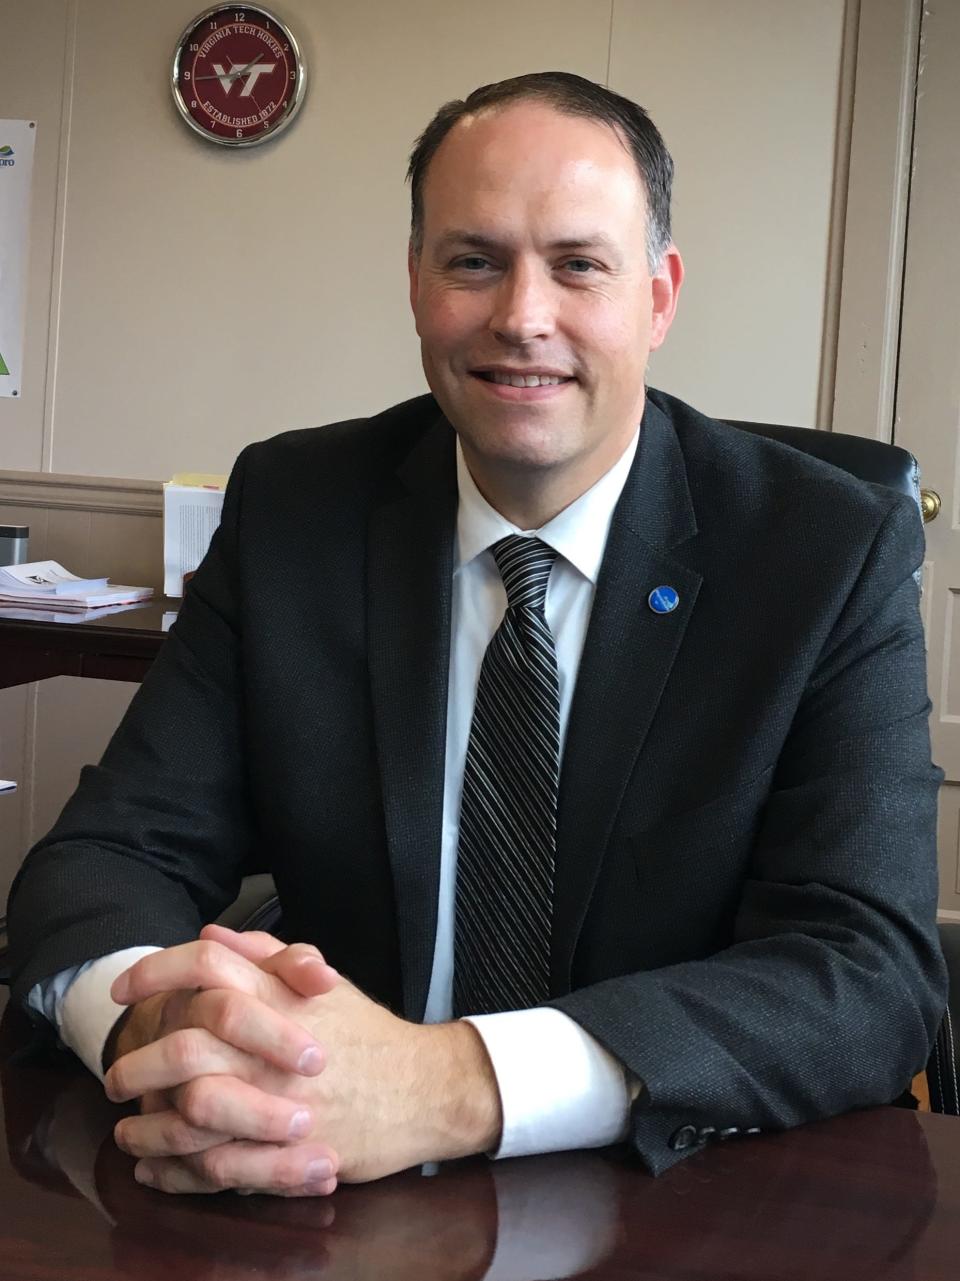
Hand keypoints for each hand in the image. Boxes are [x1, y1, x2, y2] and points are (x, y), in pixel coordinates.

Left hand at [107, 927, 502, 1194]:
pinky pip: (216, 1167)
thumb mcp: (322, 983)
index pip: (204, 967)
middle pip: (184, 1046)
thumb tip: (209, 936)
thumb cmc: (368, 1035)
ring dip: (147, 1126)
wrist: (424, 1089)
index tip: (123, 990)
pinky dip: (176, 1172)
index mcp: (281, 997)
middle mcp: (275, 1046)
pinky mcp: (289, 1154)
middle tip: (116, 1077)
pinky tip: (158, 1168)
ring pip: (191, 1114)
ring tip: (128, 1130)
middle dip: (137, 1064)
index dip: (155, 973)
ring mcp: (281, 1102)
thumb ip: (266, 957)